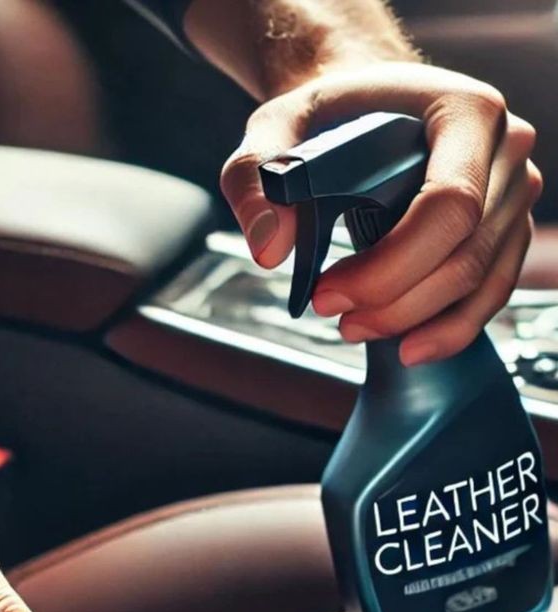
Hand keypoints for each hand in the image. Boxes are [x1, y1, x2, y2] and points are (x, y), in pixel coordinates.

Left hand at [221, 62, 542, 364]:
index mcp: (464, 109)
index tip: (329, 293)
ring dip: (417, 321)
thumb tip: (268, 248)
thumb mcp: (277, 126)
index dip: (390, 266)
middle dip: (395, 302)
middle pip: (465, 252)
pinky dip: (449, 328)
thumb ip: (256, 176)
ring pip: (480, 282)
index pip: (448, 204)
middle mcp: (505, 148)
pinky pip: (492, 292)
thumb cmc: (334, 113)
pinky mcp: (507, 228)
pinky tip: (407, 344)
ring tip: (355, 327)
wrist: (370, 107)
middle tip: (333, 314)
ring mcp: (514, 192)